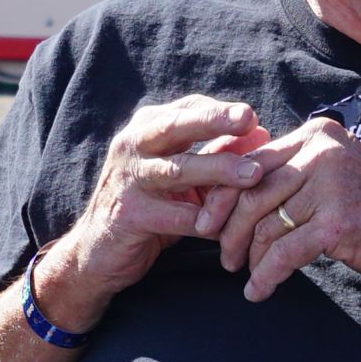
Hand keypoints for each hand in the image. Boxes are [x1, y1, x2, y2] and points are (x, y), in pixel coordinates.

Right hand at [45, 95, 274, 326]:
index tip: (251, 115)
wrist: (99, 252)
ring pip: (178, 170)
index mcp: (146, 131)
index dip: (219, 111)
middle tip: (248, 117)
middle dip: (214, 120)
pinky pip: (174, 217)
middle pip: (176, 126)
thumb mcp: (183, 177)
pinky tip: (231, 229)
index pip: (186, 109)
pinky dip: (205, 223)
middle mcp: (132, 147)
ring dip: (218, 170)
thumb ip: (216, 155)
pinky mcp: (129, 214)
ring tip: (253, 173)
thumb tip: (262, 134)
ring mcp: (128, 179)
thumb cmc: (150, 207)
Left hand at [207, 116, 360, 302]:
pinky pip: (284, 253)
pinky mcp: (336, 222)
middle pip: (252, 192)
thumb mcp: (338, 176)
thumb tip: (241, 193)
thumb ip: (297, 174)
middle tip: (222, 257)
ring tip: (247, 276)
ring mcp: (330, 186)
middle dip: (229, 230)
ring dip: (250, 258)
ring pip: (266, 225)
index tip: (208, 223)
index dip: (224, 196)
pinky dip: (266, 277)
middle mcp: (321, 153)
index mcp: (317, 136)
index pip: (252, 163)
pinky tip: (260, 292)